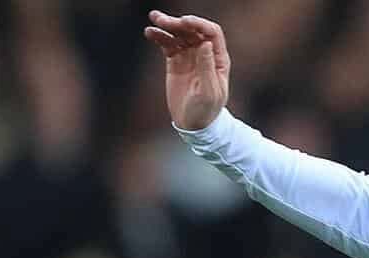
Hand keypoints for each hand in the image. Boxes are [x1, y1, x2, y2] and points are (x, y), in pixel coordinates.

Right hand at [144, 10, 229, 130]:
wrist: (193, 125)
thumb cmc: (206, 111)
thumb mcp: (208, 92)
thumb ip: (206, 67)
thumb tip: (205, 44)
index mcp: (218, 59)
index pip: (211, 33)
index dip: (199, 24)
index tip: (183, 22)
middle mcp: (205, 54)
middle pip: (193, 30)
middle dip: (178, 23)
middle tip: (162, 20)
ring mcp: (189, 56)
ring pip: (179, 35)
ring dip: (167, 26)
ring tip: (154, 20)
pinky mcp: (175, 62)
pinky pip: (167, 45)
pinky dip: (159, 37)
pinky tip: (150, 33)